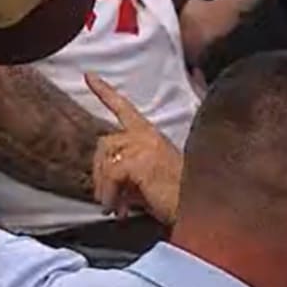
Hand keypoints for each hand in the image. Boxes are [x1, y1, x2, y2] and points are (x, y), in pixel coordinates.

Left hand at [87, 73, 183, 225]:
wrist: (197, 210)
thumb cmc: (176, 200)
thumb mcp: (147, 181)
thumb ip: (127, 174)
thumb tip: (103, 184)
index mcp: (152, 136)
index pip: (124, 108)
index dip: (105, 91)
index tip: (88, 76)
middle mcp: (148, 135)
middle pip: (105, 142)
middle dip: (99, 172)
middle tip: (106, 199)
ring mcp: (146, 145)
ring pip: (106, 159)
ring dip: (104, 187)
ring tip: (114, 208)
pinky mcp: (142, 160)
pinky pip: (111, 174)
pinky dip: (110, 194)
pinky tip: (118, 210)